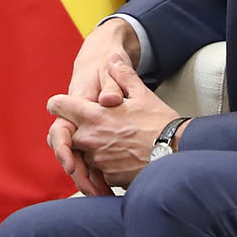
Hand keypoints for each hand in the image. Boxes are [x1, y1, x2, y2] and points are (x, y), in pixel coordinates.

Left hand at [47, 57, 179, 189]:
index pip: (59, 105)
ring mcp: (98, 159)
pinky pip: (98, 171)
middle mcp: (91, 138)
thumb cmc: (160, 123)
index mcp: (95, 115)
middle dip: (76, 131)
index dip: (59, 104)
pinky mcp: (108, 176)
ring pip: (82, 154)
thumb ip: (123, 75)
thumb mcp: (142, 94)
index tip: (63, 106)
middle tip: (94, 128)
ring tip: (114, 144)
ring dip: (91, 150)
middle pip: (67, 134)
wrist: (177, 153)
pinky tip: (121, 159)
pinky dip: (105, 166)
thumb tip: (113, 59)